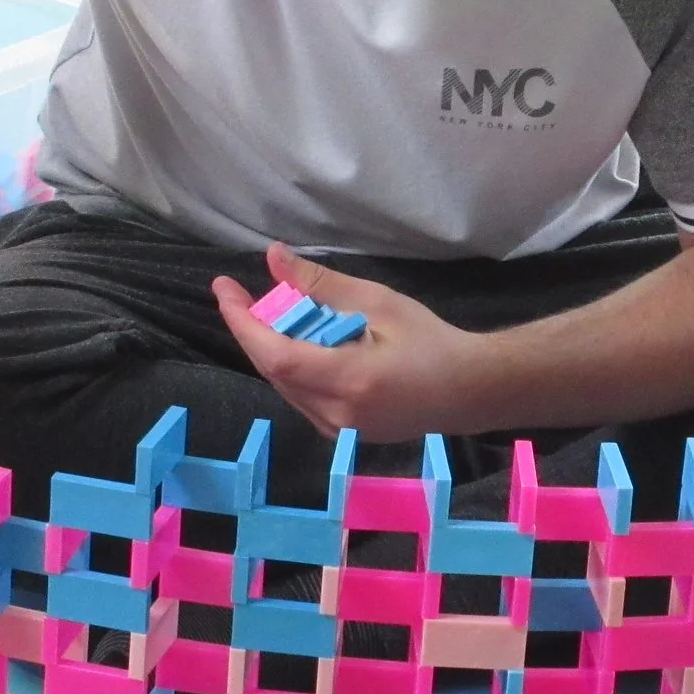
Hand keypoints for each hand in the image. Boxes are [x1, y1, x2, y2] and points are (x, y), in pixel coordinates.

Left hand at [213, 244, 487, 440]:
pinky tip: (296, 340)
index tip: (224, 289)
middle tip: (240, 292)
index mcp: (350, 380)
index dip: (243, 322)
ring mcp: (338, 431)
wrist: (468, 390)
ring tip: (268, 311)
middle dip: (251, 330)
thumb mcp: (378, 302)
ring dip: (269, 347)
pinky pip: (300, 396)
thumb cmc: (431, 341)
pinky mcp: (341, 434)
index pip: (276, 355)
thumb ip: (322, 285)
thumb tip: (274, 259)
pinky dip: (290, 366)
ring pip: (283, 385)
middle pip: (274, 370)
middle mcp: (337, 415)